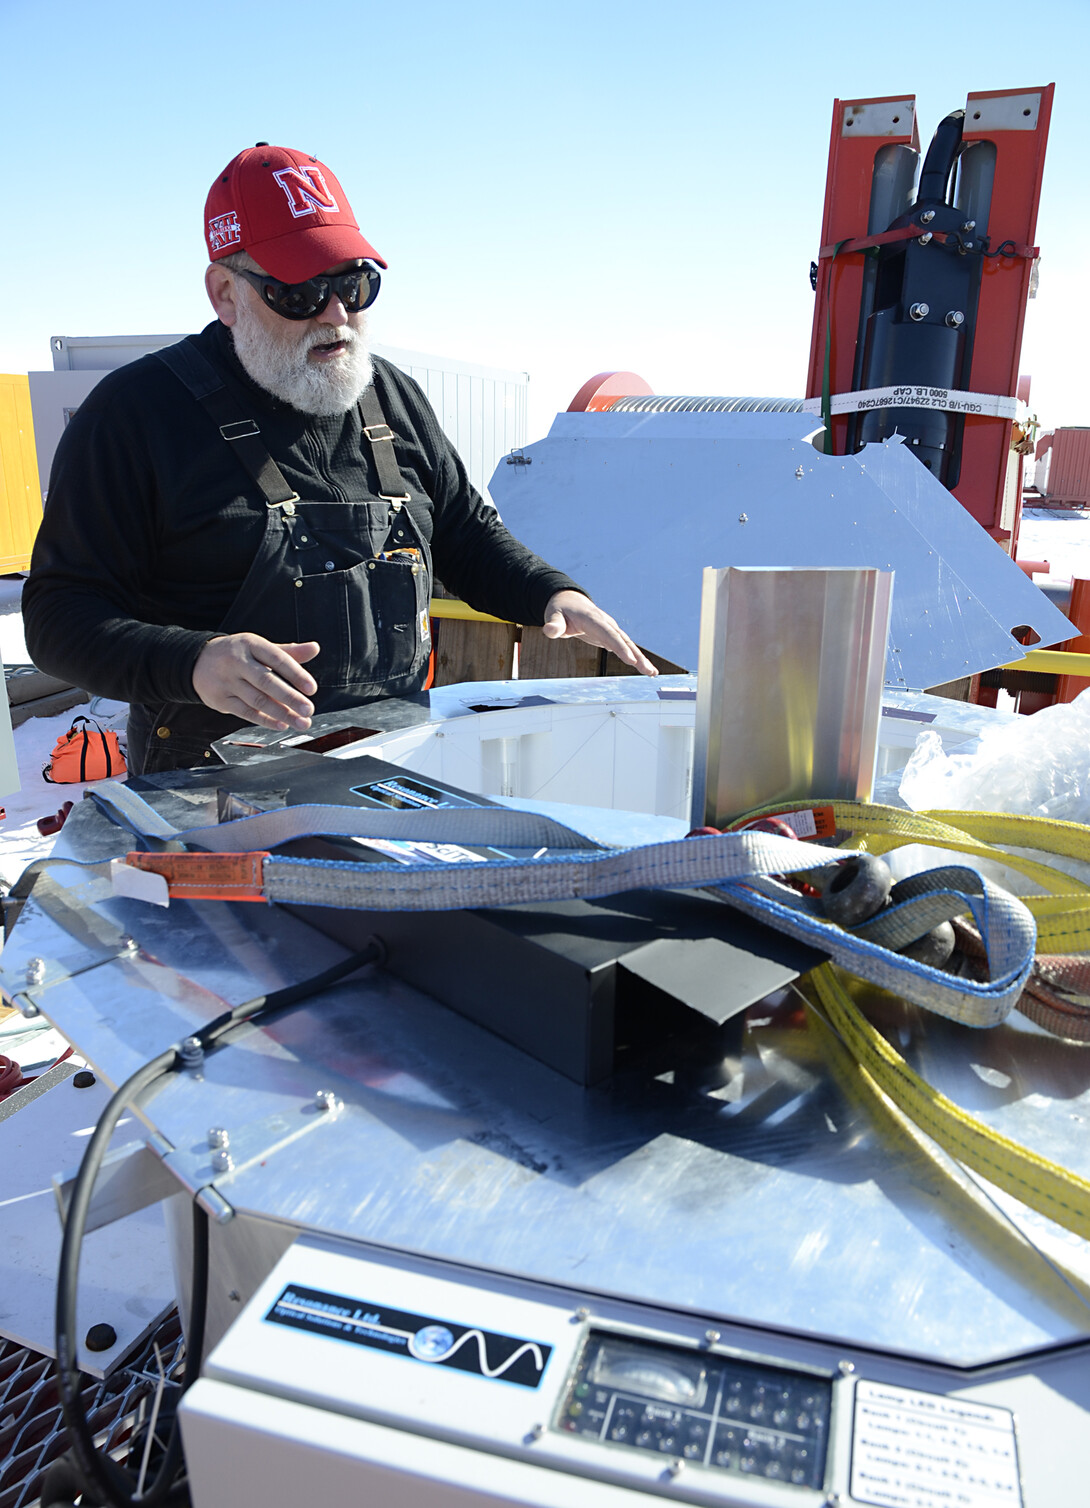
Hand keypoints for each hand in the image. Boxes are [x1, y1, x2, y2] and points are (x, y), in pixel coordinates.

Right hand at [192, 634, 319, 730]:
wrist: (196, 661)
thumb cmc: (237, 655)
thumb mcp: (259, 648)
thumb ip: (288, 652)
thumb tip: (315, 648)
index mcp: (250, 644)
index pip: (276, 659)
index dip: (296, 674)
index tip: (312, 688)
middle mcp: (237, 661)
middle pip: (266, 681)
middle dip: (290, 697)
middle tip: (309, 710)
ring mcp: (227, 681)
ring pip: (257, 700)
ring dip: (282, 713)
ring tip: (301, 722)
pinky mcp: (220, 699)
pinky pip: (245, 712)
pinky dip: (265, 719)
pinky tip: (281, 724)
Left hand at [541, 590, 657, 676]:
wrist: (569, 602)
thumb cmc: (560, 610)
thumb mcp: (553, 615)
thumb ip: (553, 624)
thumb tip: (549, 630)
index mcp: (593, 619)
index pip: (608, 634)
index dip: (620, 647)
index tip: (630, 660)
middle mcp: (606, 623)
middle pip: (623, 641)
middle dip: (637, 656)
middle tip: (648, 670)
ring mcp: (610, 629)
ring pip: (628, 645)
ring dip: (640, 659)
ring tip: (652, 673)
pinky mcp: (610, 636)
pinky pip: (625, 648)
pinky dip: (635, 658)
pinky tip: (645, 669)